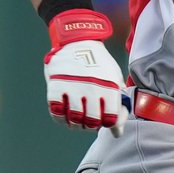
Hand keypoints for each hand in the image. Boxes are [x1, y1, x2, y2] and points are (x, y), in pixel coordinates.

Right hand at [43, 10, 127, 135]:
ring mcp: (73, 88)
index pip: (111, 119)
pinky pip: (57, 113)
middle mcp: (92, 88)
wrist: (77, 40)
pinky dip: (61, 118)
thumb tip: (117, 132)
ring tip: (76, 118)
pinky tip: (64, 113)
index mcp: (109, 86)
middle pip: (92, 122)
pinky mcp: (56, 87)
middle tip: (89, 120)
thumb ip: (117, 105)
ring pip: (74, 120)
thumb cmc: (98, 64)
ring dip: (75, 123)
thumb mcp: (114, 78)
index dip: (108, 124)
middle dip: (91, 125)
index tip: (104, 118)